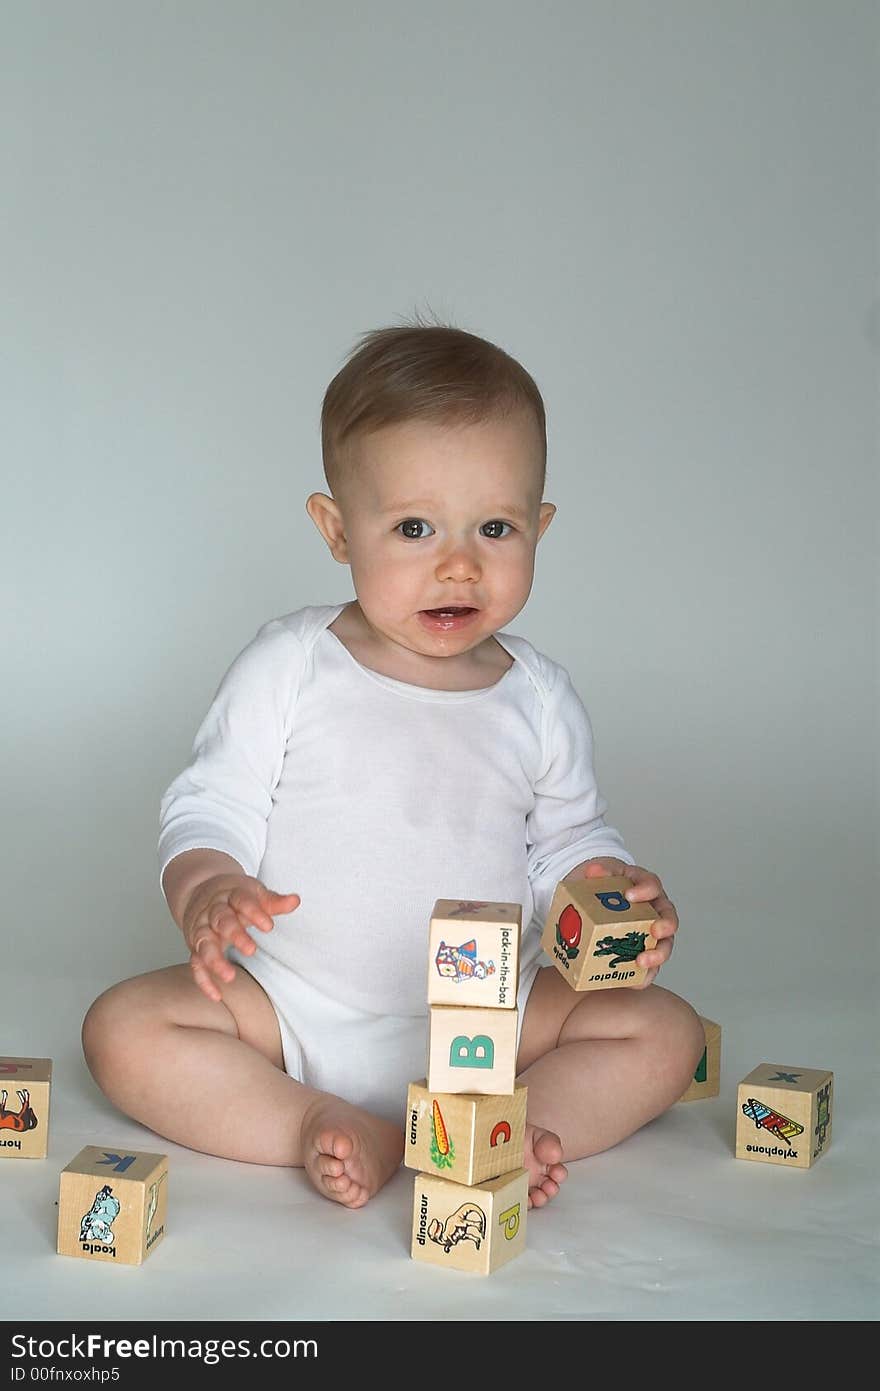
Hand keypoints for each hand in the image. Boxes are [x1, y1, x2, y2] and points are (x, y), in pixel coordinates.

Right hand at [182, 874, 300, 1001]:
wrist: (199, 890)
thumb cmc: (234, 896)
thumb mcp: (254, 894)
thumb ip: (273, 901)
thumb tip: (295, 901)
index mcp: (231, 895)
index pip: (241, 901)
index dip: (254, 913)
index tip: (269, 926)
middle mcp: (213, 911)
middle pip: (221, 921)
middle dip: (234, 935)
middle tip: (251, 950)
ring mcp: (201, 929)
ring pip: (204, 944)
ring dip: (214, 960)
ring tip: (229, 976)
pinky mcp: (195, 947)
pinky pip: (195, 964)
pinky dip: (203, 980)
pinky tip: (217, 995)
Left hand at [574, 857, 677, 987]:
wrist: (588, 907)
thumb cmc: (599, 888)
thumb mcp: (596, 876)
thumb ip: (597, 873)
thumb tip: (594, 871)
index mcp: (644, 888)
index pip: (652, 885)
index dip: (645, 890)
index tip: (630, 895)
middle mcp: (653, 911)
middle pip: (669, 918)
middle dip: (666, 925)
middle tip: (655, 930)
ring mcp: (650, 935)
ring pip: (664, 945)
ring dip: (658, 954)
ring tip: (643, 961)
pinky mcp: (641, 955)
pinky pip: (649, 969)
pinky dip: (645, 976)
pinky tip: (635, 980)